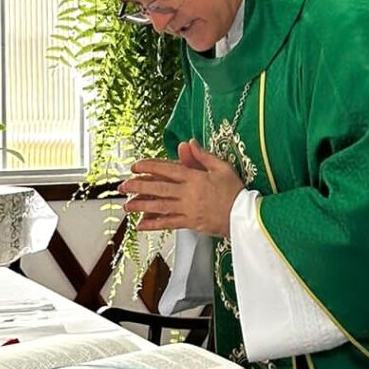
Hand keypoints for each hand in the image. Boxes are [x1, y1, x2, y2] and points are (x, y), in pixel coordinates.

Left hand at [120, 140, 244, 236]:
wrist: (245, 216)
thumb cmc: (235, 190)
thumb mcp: (222, 167)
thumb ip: (203, 156)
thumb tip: (189, 143)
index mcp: (194, 178)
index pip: (167, 170)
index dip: (149, 167)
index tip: (135, 166)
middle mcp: (188, 194)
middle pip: (159, 189)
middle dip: (138, 187)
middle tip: (123, 187)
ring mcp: (188, 210)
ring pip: (160, 207)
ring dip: (141, 206)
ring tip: (126, 206)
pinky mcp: (190, 223)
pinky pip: (169, 223)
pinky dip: (154, 225)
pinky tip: (141, 225)